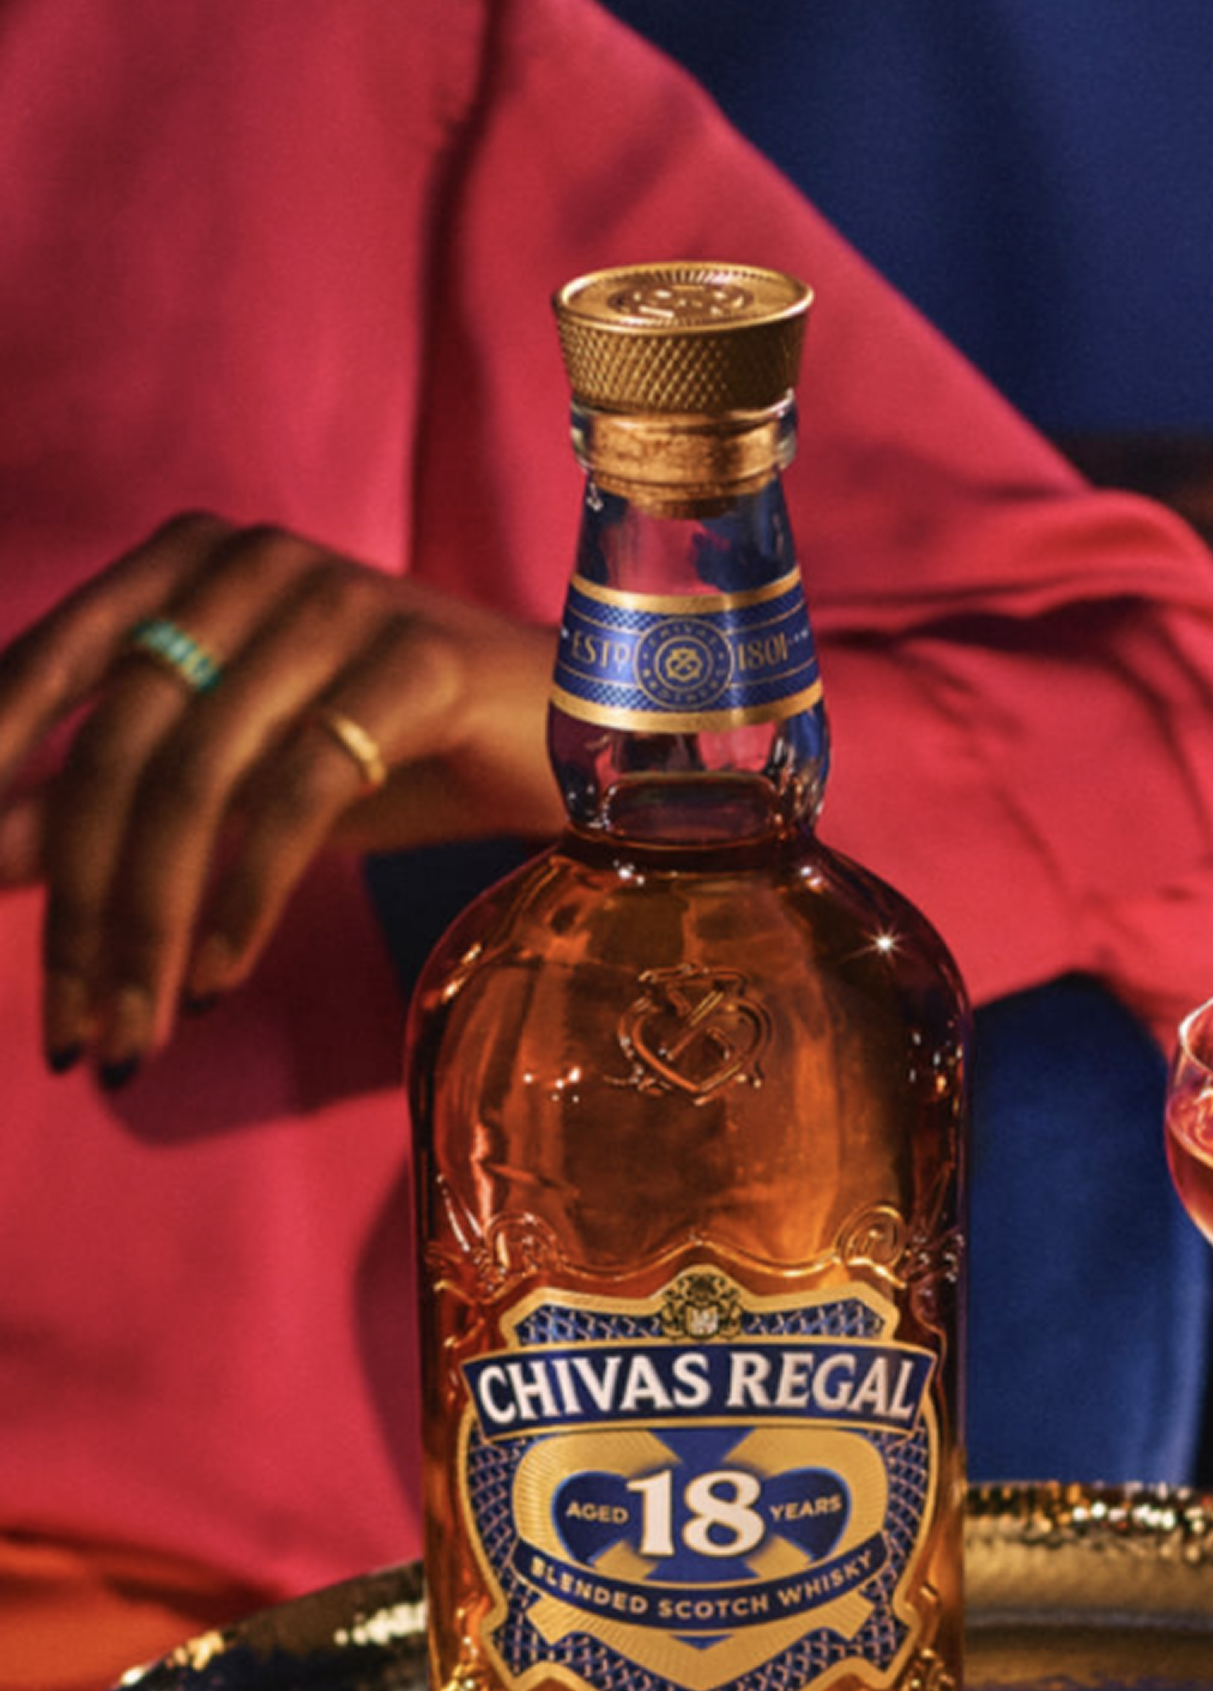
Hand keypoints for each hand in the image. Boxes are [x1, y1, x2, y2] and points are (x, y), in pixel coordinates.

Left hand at [0, 513, 558, 1082]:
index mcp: (189, 562)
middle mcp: (252, 562)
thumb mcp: (245, 778)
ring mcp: (337, 603)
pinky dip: (244, 900)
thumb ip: (115, 799)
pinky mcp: (419, 665)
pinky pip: (301, 796)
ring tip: (138, 1031)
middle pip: (121, 747)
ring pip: (200, 781)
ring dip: (151, 928)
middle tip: (71, 1029)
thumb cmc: (404, 747)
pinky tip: (217, 976)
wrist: (583, 736)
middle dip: (82, 906)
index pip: (54, 670)